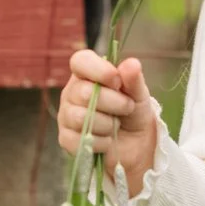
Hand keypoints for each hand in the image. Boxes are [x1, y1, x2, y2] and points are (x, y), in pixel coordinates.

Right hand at [57, 50, 156, 192]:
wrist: (135, 144)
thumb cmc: (133, 112)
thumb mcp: (138, 94)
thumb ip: (134, 79)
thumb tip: (132, 63)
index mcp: (87, 74)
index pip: (80, 61)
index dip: (98, 70)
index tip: (117, 81)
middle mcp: (72, 92)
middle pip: (84, 93)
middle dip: (114, 103)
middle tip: (127, 108)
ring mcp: (66, 115)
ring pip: (81, 118)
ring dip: (108, 124)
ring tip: (116, 125)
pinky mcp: (66, 139)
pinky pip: (80, 140)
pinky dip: (101, 142)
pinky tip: (108, 140)